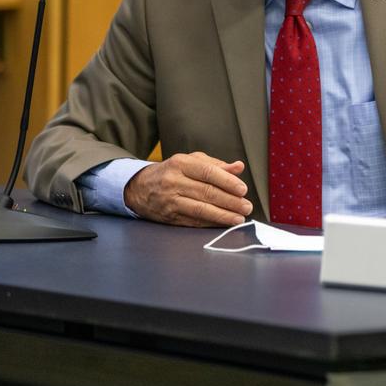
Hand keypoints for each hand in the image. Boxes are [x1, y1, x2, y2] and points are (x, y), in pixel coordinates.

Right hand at [124, 151, 252, 226]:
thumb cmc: (171, 172)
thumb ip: (216, 165)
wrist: (139, 188)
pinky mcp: (169, 217)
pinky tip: (224, 224)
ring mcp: (170, 200)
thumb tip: (238, 167)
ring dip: (223, 215)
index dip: (227, 182)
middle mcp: (174, 181)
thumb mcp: (191, 161)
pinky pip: (193, 221)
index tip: (243, 190)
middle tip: (246, 206)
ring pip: (201, 209)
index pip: (208, 172)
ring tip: (239, 218)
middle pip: (207, 193)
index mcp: (181, 163)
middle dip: (230, 201)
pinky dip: (211, 223)